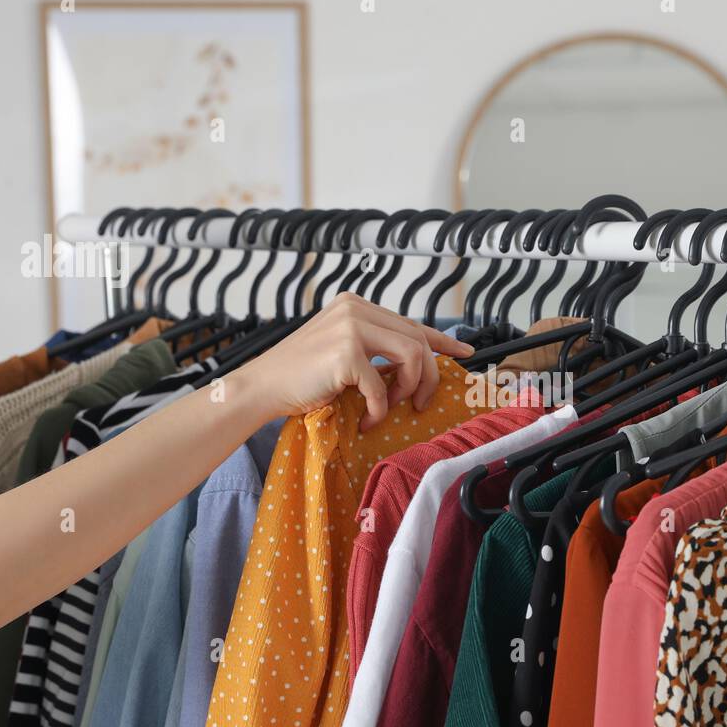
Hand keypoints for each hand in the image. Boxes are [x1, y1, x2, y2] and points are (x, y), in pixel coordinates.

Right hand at [232, 292, 474, 429]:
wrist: (261, 387)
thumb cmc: (301, 377)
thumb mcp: (341, 352)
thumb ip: (374, 349)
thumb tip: (416, 365)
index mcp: (356, 305)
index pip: (411, 323)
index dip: (442, 340)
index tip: (464, 353)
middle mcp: (356, 309)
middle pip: (418, 341)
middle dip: (428, 377)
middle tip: (420, 404)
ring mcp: (350, 328)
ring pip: (412, 357)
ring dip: (407, 391)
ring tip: (388, 408)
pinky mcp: (345, 354)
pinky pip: (383, 388)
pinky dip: (379, 411)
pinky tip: (367, 421)